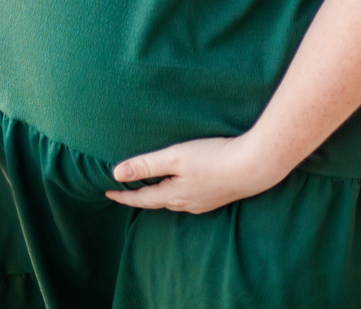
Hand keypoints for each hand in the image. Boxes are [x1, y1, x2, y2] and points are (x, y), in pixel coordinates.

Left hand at [104, 134, 286, 214]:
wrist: (253, 167)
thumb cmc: (213, 158)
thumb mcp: (176, 157)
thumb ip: (147, 164)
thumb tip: (117, 173)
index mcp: (173, 195)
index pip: (141, 199)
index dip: (123, 195)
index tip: (107, 192)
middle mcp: (186, 204)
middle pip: (157, 201)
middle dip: (141, 196)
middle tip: (126, 189)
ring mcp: (203, 203)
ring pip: (174, 199)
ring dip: (160, 193)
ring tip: (152, 185)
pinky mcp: (217, 196)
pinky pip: (190, 197)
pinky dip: (178, 190)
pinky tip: (184, 183)